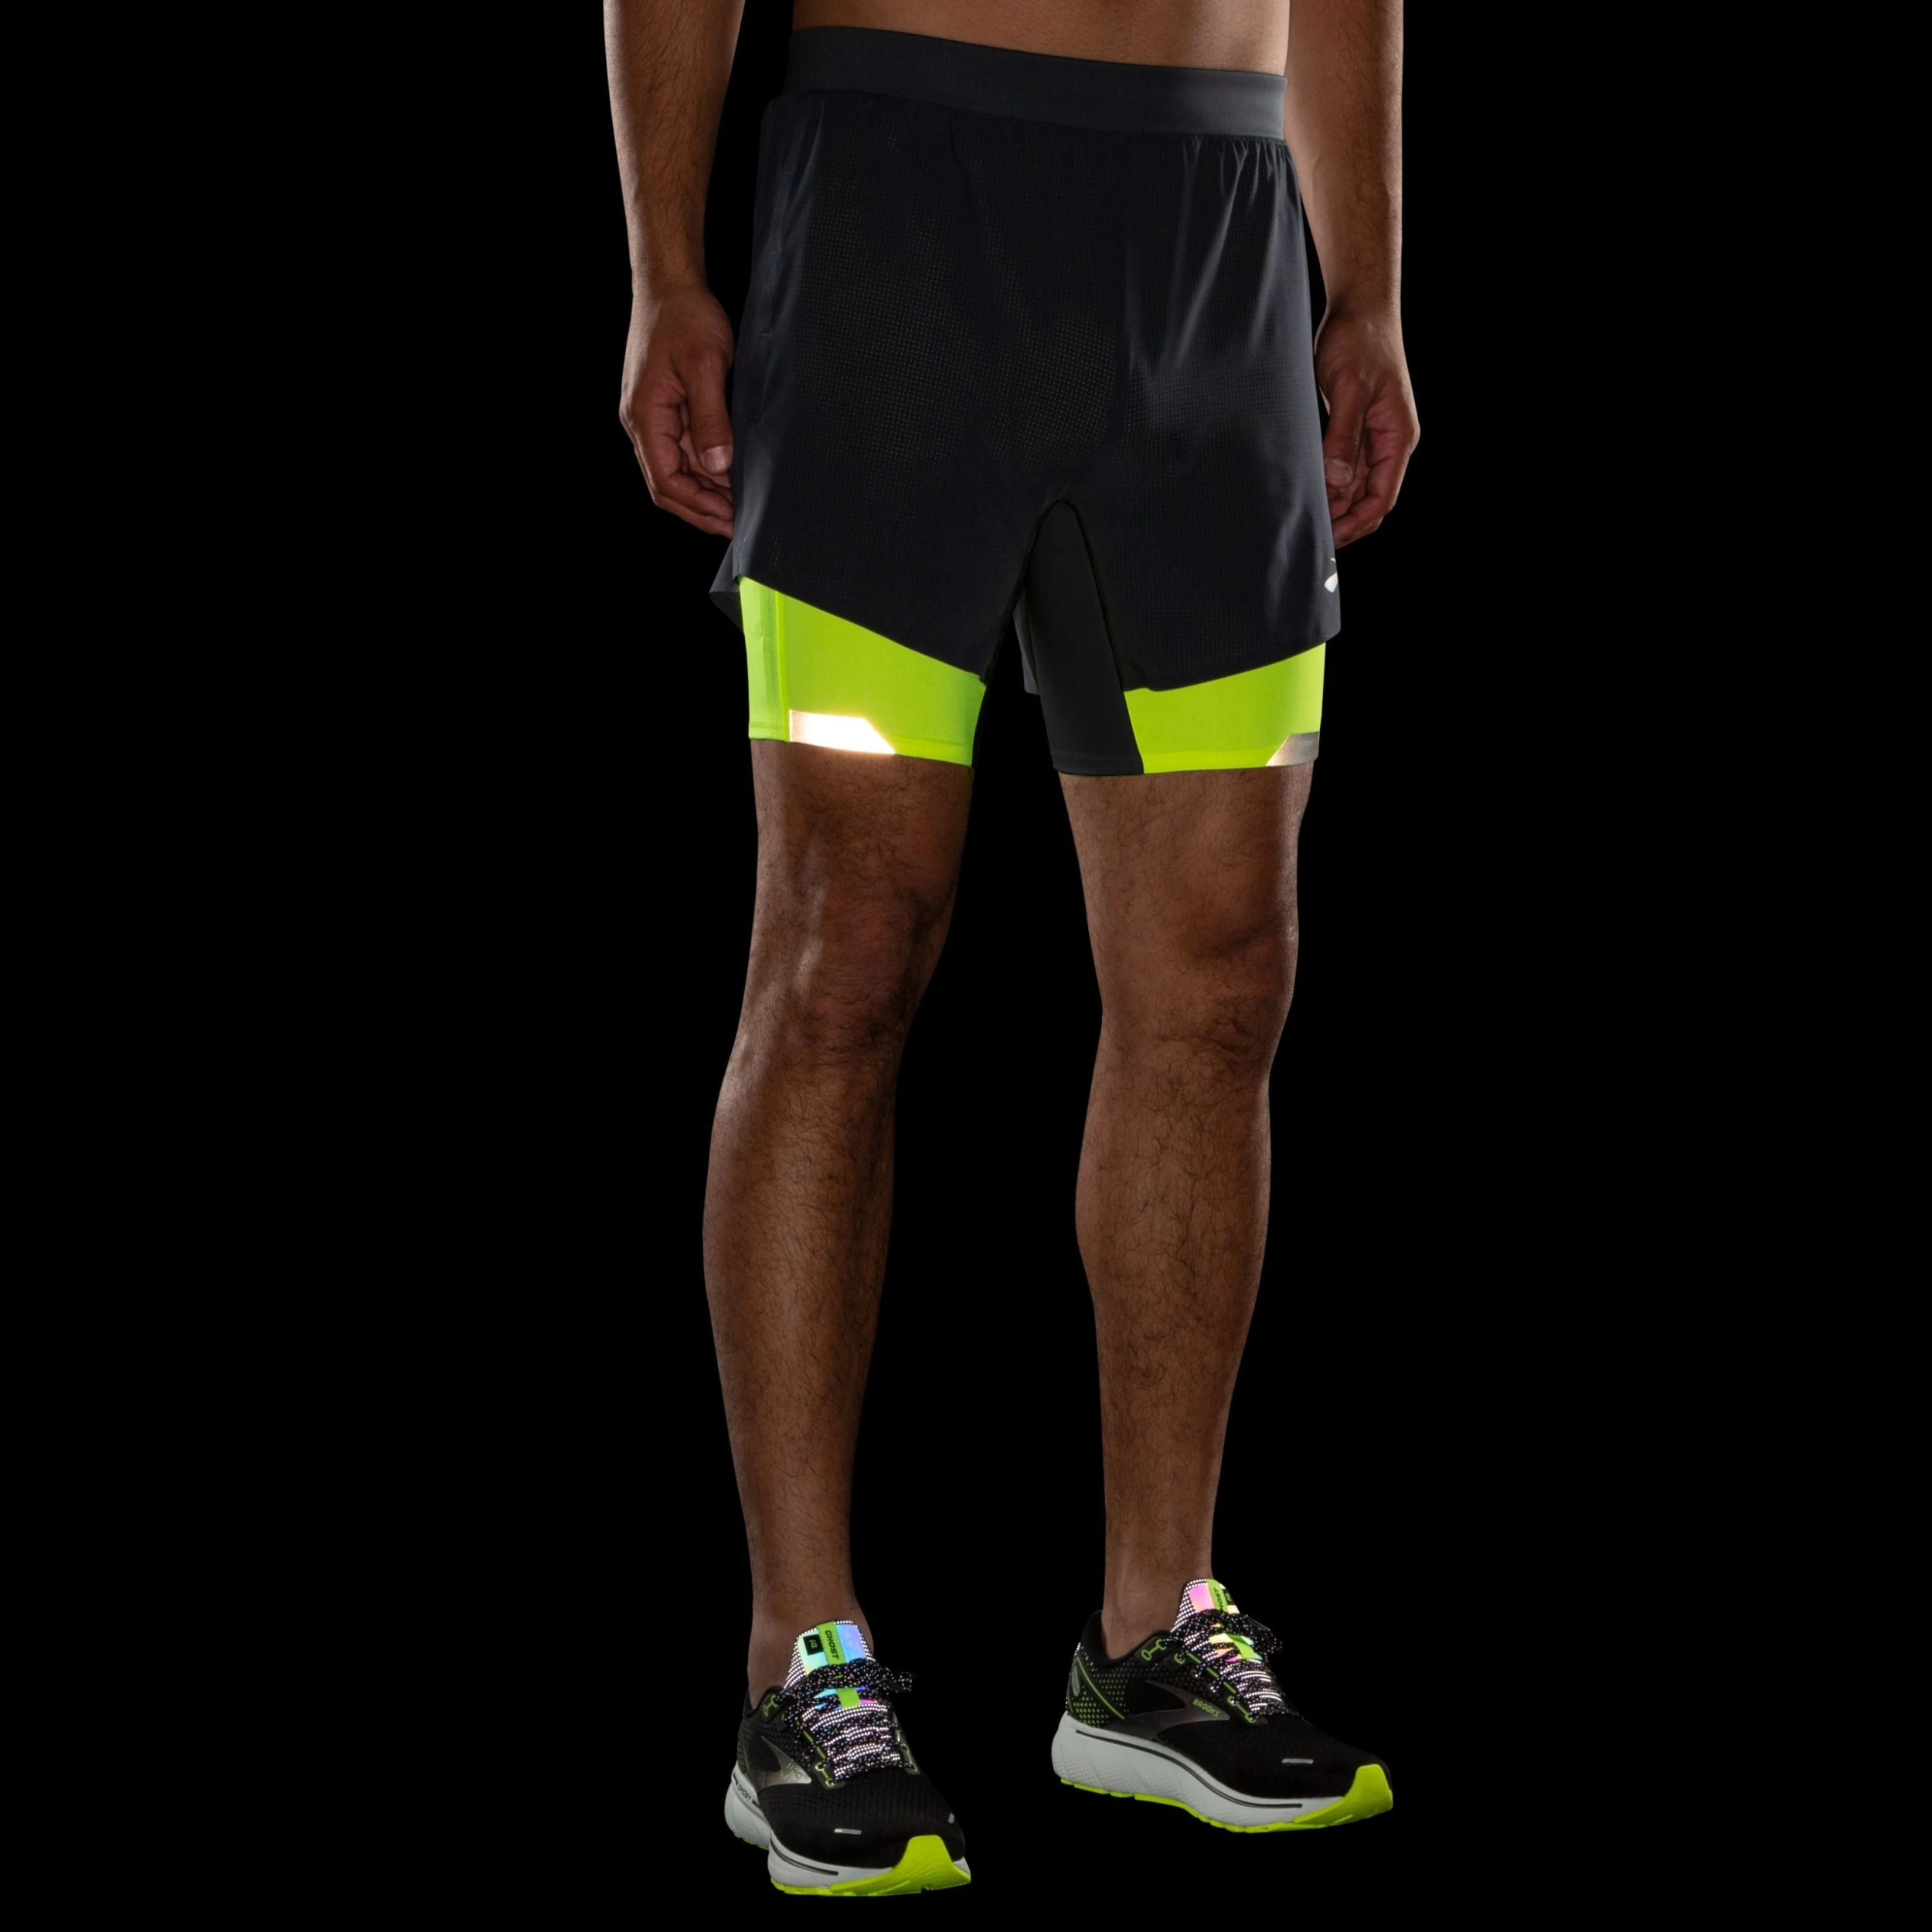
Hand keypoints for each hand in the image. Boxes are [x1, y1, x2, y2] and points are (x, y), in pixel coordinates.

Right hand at [619, 281, 736, 536]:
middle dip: (701, 508)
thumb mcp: (704, 366)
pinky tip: (729, 477)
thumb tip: (717, 465)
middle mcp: (642, 422)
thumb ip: (710, 418)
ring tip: (739, 505)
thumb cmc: (684, 317)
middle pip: (666, 484)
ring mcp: (652, 417)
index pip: (665, 480)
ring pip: (675, 471)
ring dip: (704, 492)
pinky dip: (704, 470)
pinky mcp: (665, 410)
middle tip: (738, 523)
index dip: (698, 505)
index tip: (730, 518)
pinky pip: (681, 451)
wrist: (669, 284)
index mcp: (644, 416)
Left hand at [1313, 306, 1418, 547]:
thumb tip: (1339, 480)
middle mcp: (1390, 441)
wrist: (1360, 308)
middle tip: (1312, 535)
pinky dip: (1330, 483)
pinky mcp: (1356, 427)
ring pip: (1356, 485)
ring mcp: (1374, 436)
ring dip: (1336, 504)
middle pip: (1370, 497)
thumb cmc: (1360, 341)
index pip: (1382, 496)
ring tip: (1306, 517)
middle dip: (1345, 520)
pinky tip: (1309, 491)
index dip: (1358, 522)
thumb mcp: (1349, 389)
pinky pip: (1346, 466)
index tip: (1332, 538)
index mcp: (1398, 436)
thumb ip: (1344, 436)